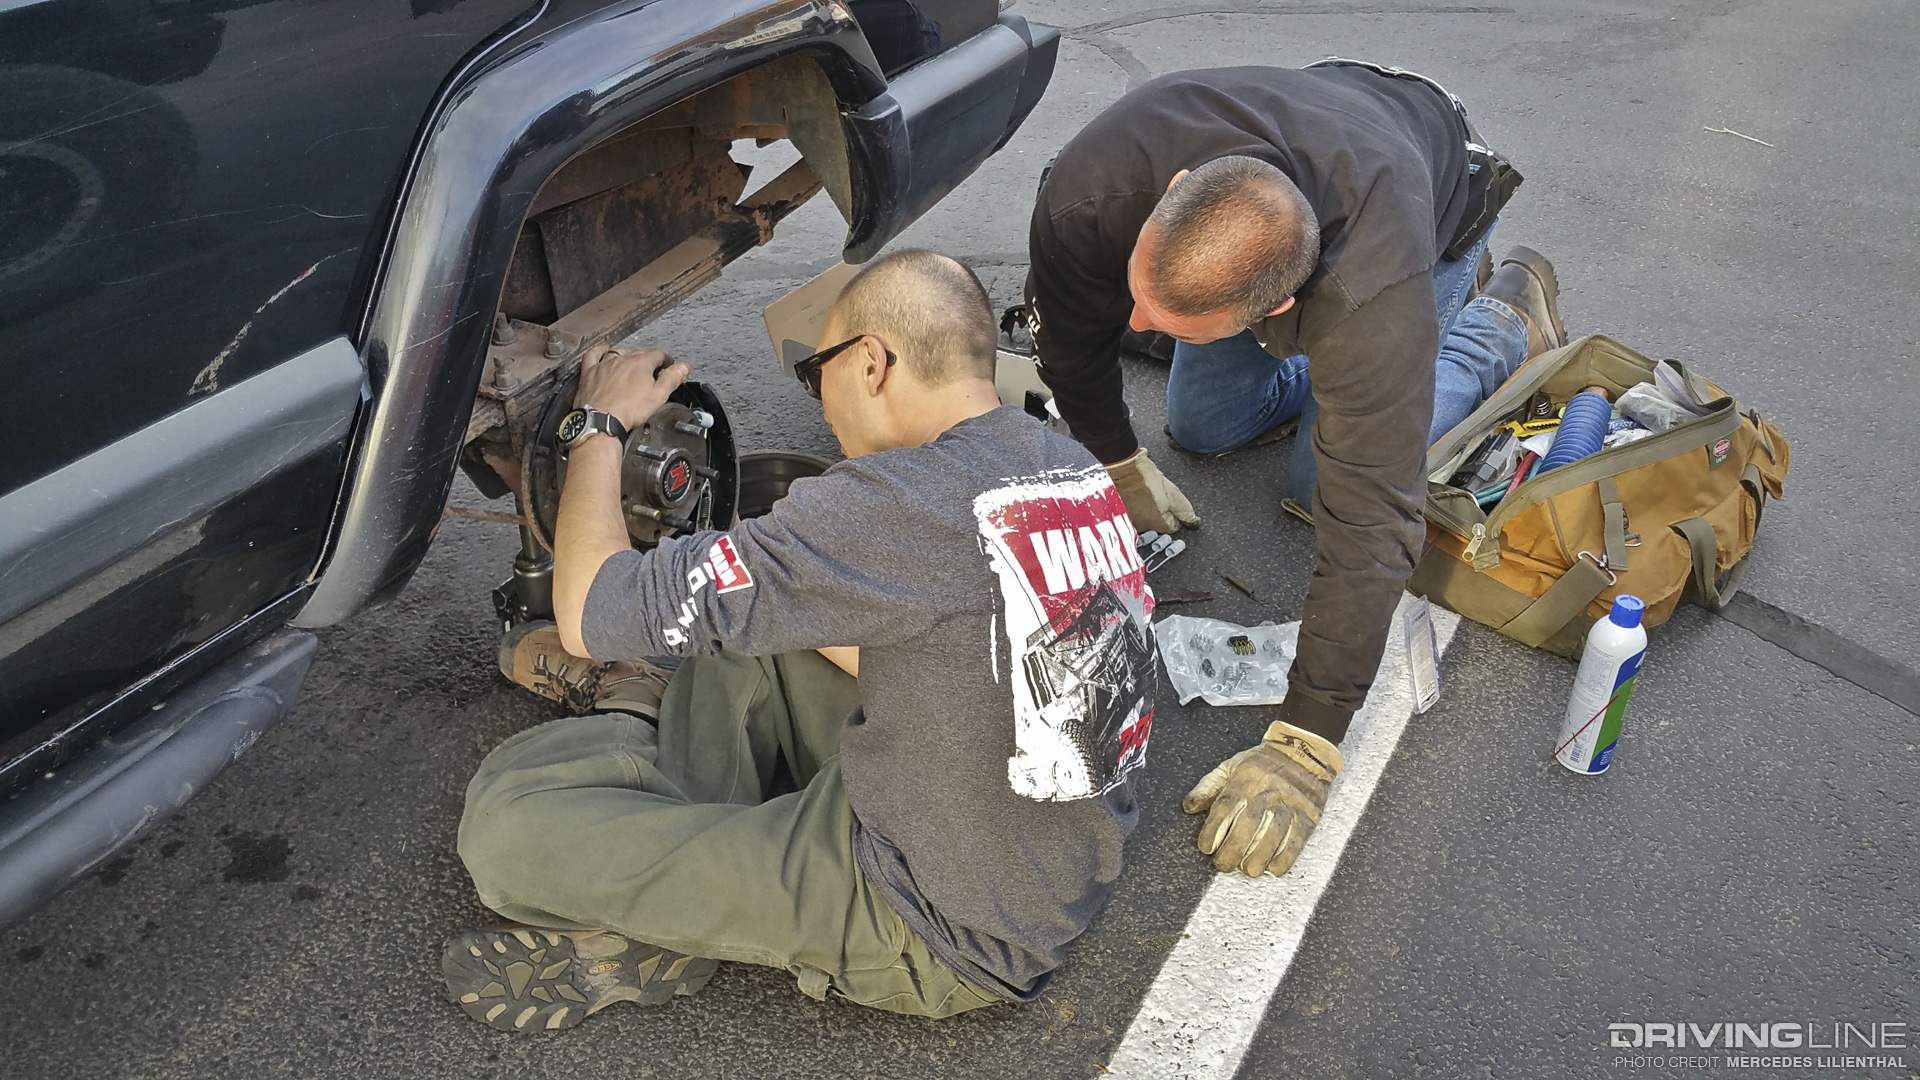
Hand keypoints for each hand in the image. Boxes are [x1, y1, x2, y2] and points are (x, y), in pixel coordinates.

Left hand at [575, 346, 688, 429]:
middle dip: (647, 361)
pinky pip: (594, 354)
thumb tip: (683, 366)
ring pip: (618, 352)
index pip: (659, 355)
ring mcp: (605, 364)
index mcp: (641, 363)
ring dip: (627, 355)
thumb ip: (672, 378)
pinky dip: (600, 350)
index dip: (666, 361)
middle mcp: (622, 358)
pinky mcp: (590, 371)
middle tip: (650, 373)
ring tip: (631, 363)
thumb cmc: (628, 410)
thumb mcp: (658, 396)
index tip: (667, 367)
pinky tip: (604, 350)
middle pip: (639, 353)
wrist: (601, 420)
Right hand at [1104, 448, 1199, 532]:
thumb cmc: (1145, 478)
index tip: (1170, 501)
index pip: (1174, 526)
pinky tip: (1135, 495)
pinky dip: (1136, 506)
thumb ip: (1185, 511)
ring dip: (1148, 509)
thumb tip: (1193, 523)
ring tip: (1145, 493)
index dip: (1175, 512)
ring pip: (1146, 518)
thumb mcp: (1174, 493)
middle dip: (1161, 511)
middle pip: (1159, 523)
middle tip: (1157, 495)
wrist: (1122, 468)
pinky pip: (1134, 514)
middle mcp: (1143, 528)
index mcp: (1158, 524)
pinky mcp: (1121, 515)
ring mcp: (1130, 522)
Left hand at [1182, 720, 1343, 876]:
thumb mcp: (1230, 767)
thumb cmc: (1260, 764)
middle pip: (1248, 825)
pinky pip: (1296, 840)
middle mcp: (1266, 792)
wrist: (1303, 752)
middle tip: (1223, 865)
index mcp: (1244, 780)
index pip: (1225, 807)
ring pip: (1273, 834)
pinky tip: (1274, 867)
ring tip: (1248, 870)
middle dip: (1233, 849)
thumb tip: (1188, 807)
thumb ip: (1207, 787)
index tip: (1206, 848)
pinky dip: (1285, 856)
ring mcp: (1289, 805)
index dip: (1213, 830)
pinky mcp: (1307, 816)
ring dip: (1259, 856)